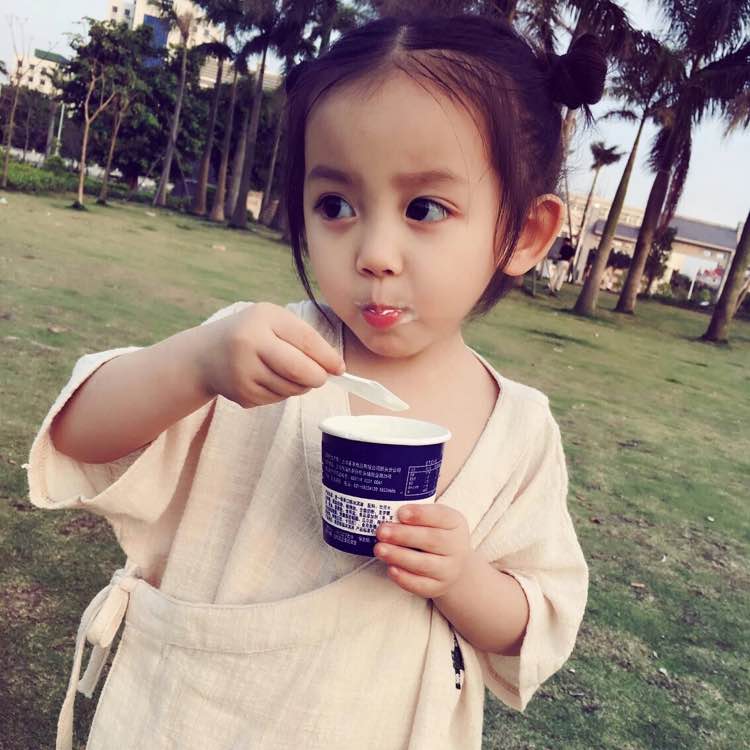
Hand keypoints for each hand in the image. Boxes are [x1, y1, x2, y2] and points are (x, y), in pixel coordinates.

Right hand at [197, 302, 345, 408]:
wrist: (206, 355)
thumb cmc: (251, 333)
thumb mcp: (273, 321)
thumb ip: (303, 337)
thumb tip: (335, 366)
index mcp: (263, 320)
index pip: (306, 341)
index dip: (328, 357)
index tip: (340, 367)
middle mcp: (250, 344)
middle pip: (299, 370)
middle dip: (317, 377)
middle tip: (321, 377)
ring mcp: (244, 372)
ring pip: (291, 388)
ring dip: (300, 385)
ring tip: (289, 372)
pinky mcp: (242, 394)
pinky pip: (278, 399)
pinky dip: (283, 392)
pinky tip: (270, 379)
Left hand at [374, 504, 470, 598]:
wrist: (453, 565)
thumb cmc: (436, 535)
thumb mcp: (434, 519)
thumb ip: (416, 515)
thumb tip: (389, 511)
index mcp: (454, 523)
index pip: (440, 516)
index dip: (420, 514)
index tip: (401, 513)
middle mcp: (456, 547)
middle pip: (431, 540)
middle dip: (403, 535)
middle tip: (381, 532)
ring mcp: (448, 569)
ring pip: (424, 564)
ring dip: (399, 556)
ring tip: (379, 549)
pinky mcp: (438, 587)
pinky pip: (420, 585)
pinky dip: (404, 578)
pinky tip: (391, 569)